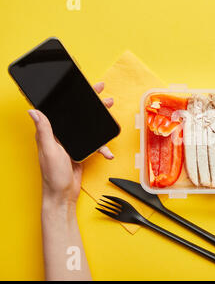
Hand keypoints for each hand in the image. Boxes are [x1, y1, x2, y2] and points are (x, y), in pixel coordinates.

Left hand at [28, 82, 113, 209]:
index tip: (84, 89)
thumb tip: (34, 111)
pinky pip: (94, 144)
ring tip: (110, 115)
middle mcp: (61, 136)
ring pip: (89, 128)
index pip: (62, 110)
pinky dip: (102, 147)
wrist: (63, 194)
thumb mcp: (49, 150)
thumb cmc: (52, 175)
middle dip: (92, 106)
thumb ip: (44, 131)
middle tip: (104, 98)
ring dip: (100, 123)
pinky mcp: (80, 151)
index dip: (73, 98)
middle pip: (78, 116)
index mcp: (51, 133)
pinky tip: (106, 152)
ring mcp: (72, 143)